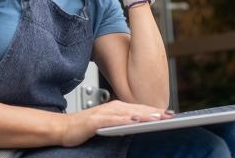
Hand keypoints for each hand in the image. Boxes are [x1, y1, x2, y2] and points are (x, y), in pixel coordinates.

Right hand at [60, 100, 174, 146]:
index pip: (140, 109)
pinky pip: (112, 120)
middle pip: (137, 109)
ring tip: (158, 117)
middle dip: (154, 112)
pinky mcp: (95, 120)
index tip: (171, 114)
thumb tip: (140, 125)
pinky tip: (134, 122)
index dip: (155, 111)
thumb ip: (123, 122)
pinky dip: (124, 120)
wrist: (63, 127)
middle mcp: (112, 107)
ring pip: (128, 113)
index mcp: (117, 107)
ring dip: (143, 115)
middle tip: (170, 115)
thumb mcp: (109, 123)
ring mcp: (104, 112)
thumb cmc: (86, 126)